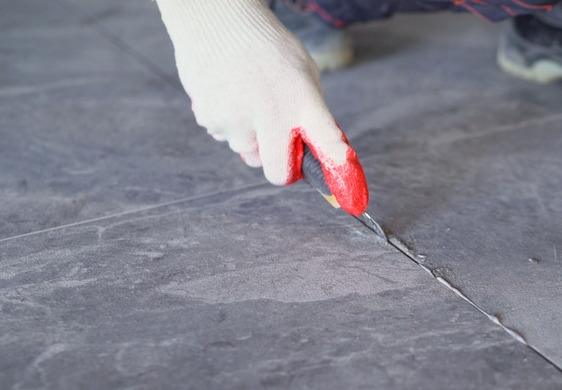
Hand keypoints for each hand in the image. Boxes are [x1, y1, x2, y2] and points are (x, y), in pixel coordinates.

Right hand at [157, 0, 368, 214]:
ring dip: (251, 138)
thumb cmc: (266, 46)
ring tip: (249, 99)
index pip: (328, 142)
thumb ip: (310, 110)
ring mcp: (238, 120)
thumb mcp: (302, 72)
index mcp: (302, 100)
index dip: (338, 170)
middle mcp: (272, 115)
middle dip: (282, 169)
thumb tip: (315, 147)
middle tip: (282, 150)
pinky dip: (228, 123)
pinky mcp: (211, 119)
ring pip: (247, 154)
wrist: (218, 20)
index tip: (350, 196)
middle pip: (278, 172)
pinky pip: (224, 137)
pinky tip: (230, 94)